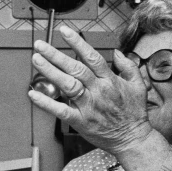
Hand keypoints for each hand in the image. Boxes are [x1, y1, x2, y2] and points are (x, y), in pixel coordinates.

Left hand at [28, 25, 153, 155]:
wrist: (132, 138)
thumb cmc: (134, 113)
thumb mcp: (139, 86)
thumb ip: (129, 67)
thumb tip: (117, 53)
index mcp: (110, 81)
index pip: (92, 57)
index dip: (77, 43)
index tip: (65, 31)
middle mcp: (98, 91)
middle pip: (76, 69)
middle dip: (56, 55)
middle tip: (40, 44)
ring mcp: (89, 106)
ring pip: (67, 85)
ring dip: (50, 72)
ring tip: (36, 60)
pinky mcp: (80, 121)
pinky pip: (60, 111)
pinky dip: (46, 103)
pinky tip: (33, 94)